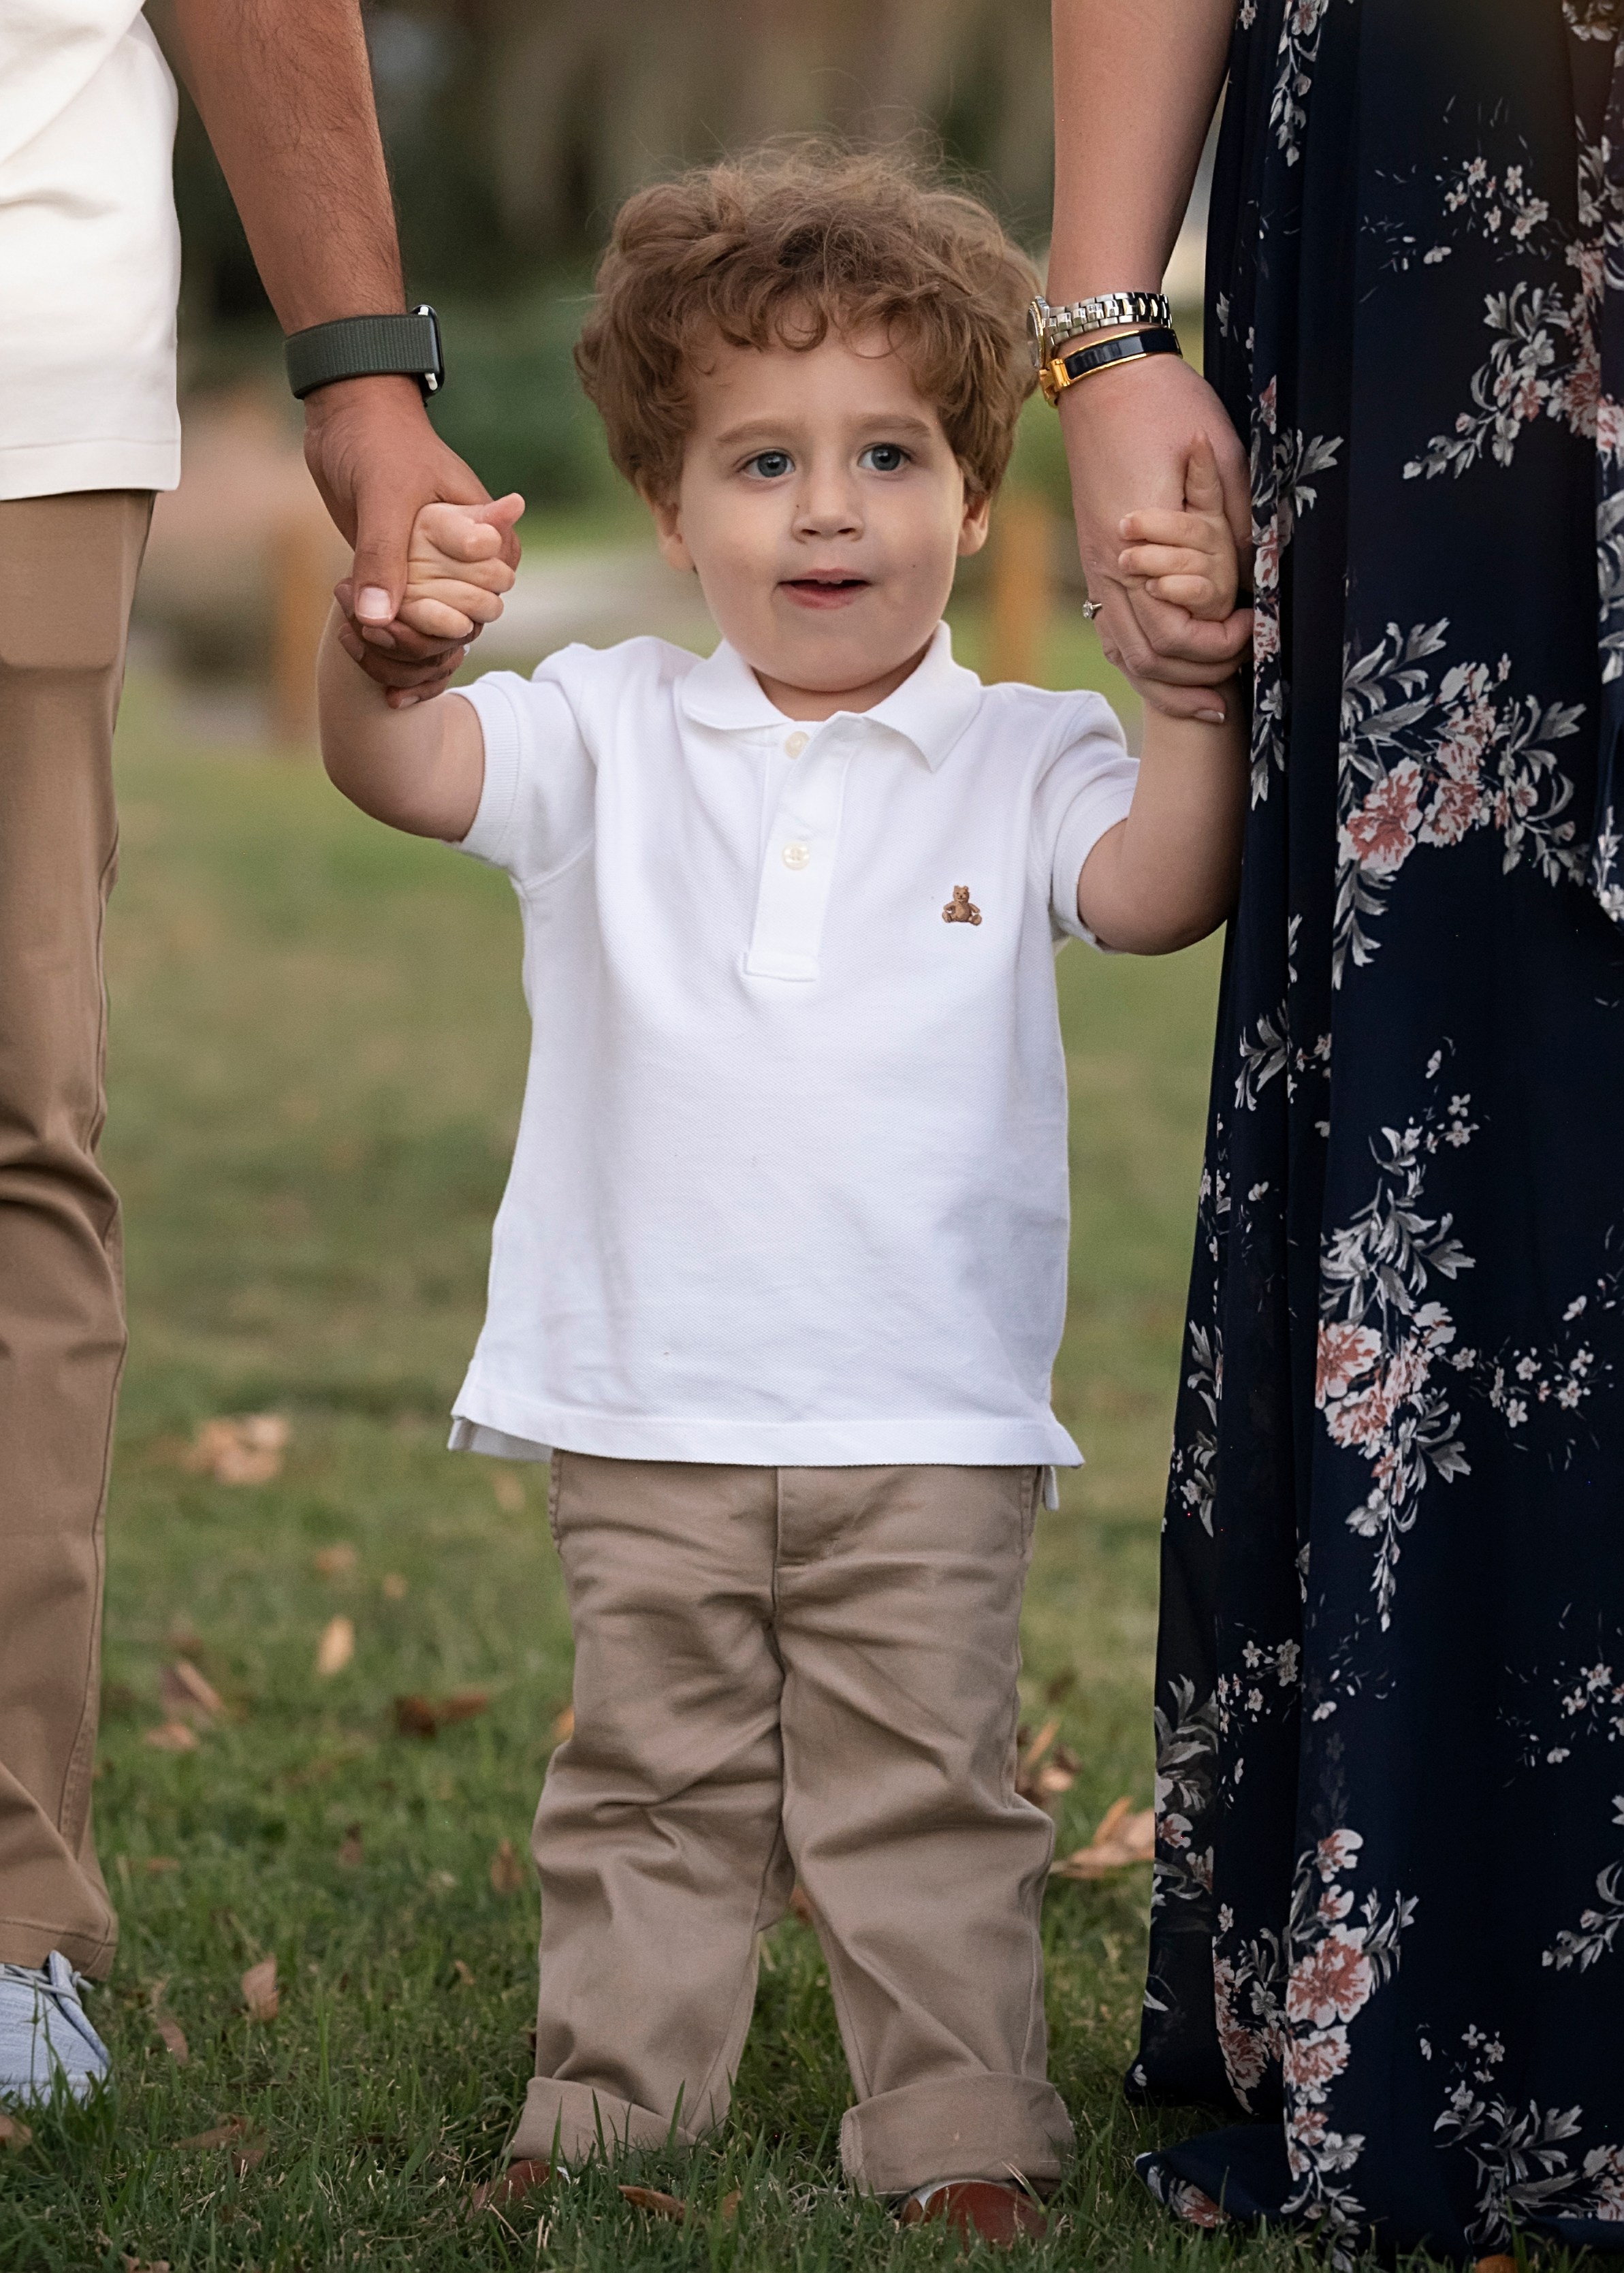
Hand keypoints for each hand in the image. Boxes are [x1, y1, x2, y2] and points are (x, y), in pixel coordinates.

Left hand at [303, 374, 521, 702]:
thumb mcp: (384, 496)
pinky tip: (349, 630)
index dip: (457, 617)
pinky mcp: (400, 575)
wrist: (344, 417)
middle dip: (420, 638)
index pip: (490, 596)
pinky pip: (401, 620)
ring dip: (395, 645)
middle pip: (461, 624)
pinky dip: (379, 636)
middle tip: (373, 628)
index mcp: (484, 535)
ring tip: (355, 630)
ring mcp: (432, 569)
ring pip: (430, 630)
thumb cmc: (379, 441)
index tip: (411, 612)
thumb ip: (383, 556)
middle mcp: (463, 557)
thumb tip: (377, 620)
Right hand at [1116, 434, 1243, 721]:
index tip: (1256, 628)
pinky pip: (1114, 632)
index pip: (1177, 635)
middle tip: (1244, 666)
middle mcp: (1110, 570)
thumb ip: (1234, 524)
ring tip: (1212, 697)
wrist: (1104, 374)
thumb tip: (1257, 576)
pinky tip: (1172, 669)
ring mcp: (1097, 568)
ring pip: (1127, 654)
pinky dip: (1144, 660)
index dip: (1220, 647)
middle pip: (1150, 659)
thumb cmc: (1165, 406)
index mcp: (1137, 548)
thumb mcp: (1220, 456)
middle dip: (1200, 676)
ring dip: (1171, 682)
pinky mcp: (1097, 562)